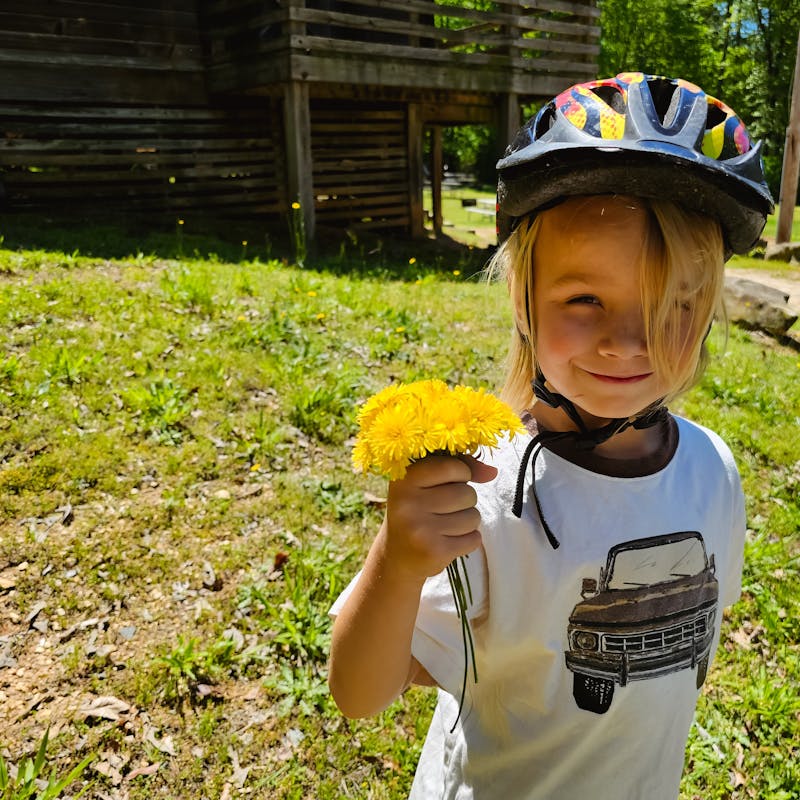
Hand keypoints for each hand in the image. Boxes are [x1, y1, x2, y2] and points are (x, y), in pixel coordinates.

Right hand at [381, 453, 496, 581]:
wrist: (397, 556)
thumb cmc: (418, 510)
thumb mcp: (427, 483)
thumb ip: (459, 469)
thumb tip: (492, 472)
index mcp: (404, 479)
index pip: (451, 466)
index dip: (462, 473)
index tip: (452, 481)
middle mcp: (408, 503)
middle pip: (467, 493)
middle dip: (466, 501)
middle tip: (446, 509)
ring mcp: (420, 529)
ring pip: (473, 517)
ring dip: (468, 521)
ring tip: (448, 525)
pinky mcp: (434, 551)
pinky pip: (474, 539)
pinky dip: (469, 540)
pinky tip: (450, 540)